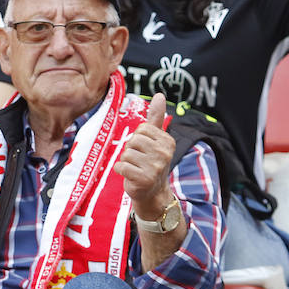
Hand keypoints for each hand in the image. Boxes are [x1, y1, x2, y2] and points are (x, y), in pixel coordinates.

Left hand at [113, 93, 174, 214]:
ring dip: (126, 161)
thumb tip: (159, 95)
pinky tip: (130, 175)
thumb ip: (156, 118)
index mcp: (168, 141)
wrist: (153, 194)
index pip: (142, 129)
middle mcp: (164, 153)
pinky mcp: (144, 179)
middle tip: (138, 161)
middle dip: (130, 150)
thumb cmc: (151, 163)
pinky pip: (122, 166)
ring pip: (126, 153)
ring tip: (135, 168)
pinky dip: (121, 170)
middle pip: (133, 140)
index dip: (137, 138)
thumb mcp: (156, 140)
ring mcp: (155, 167)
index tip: (144, 150)